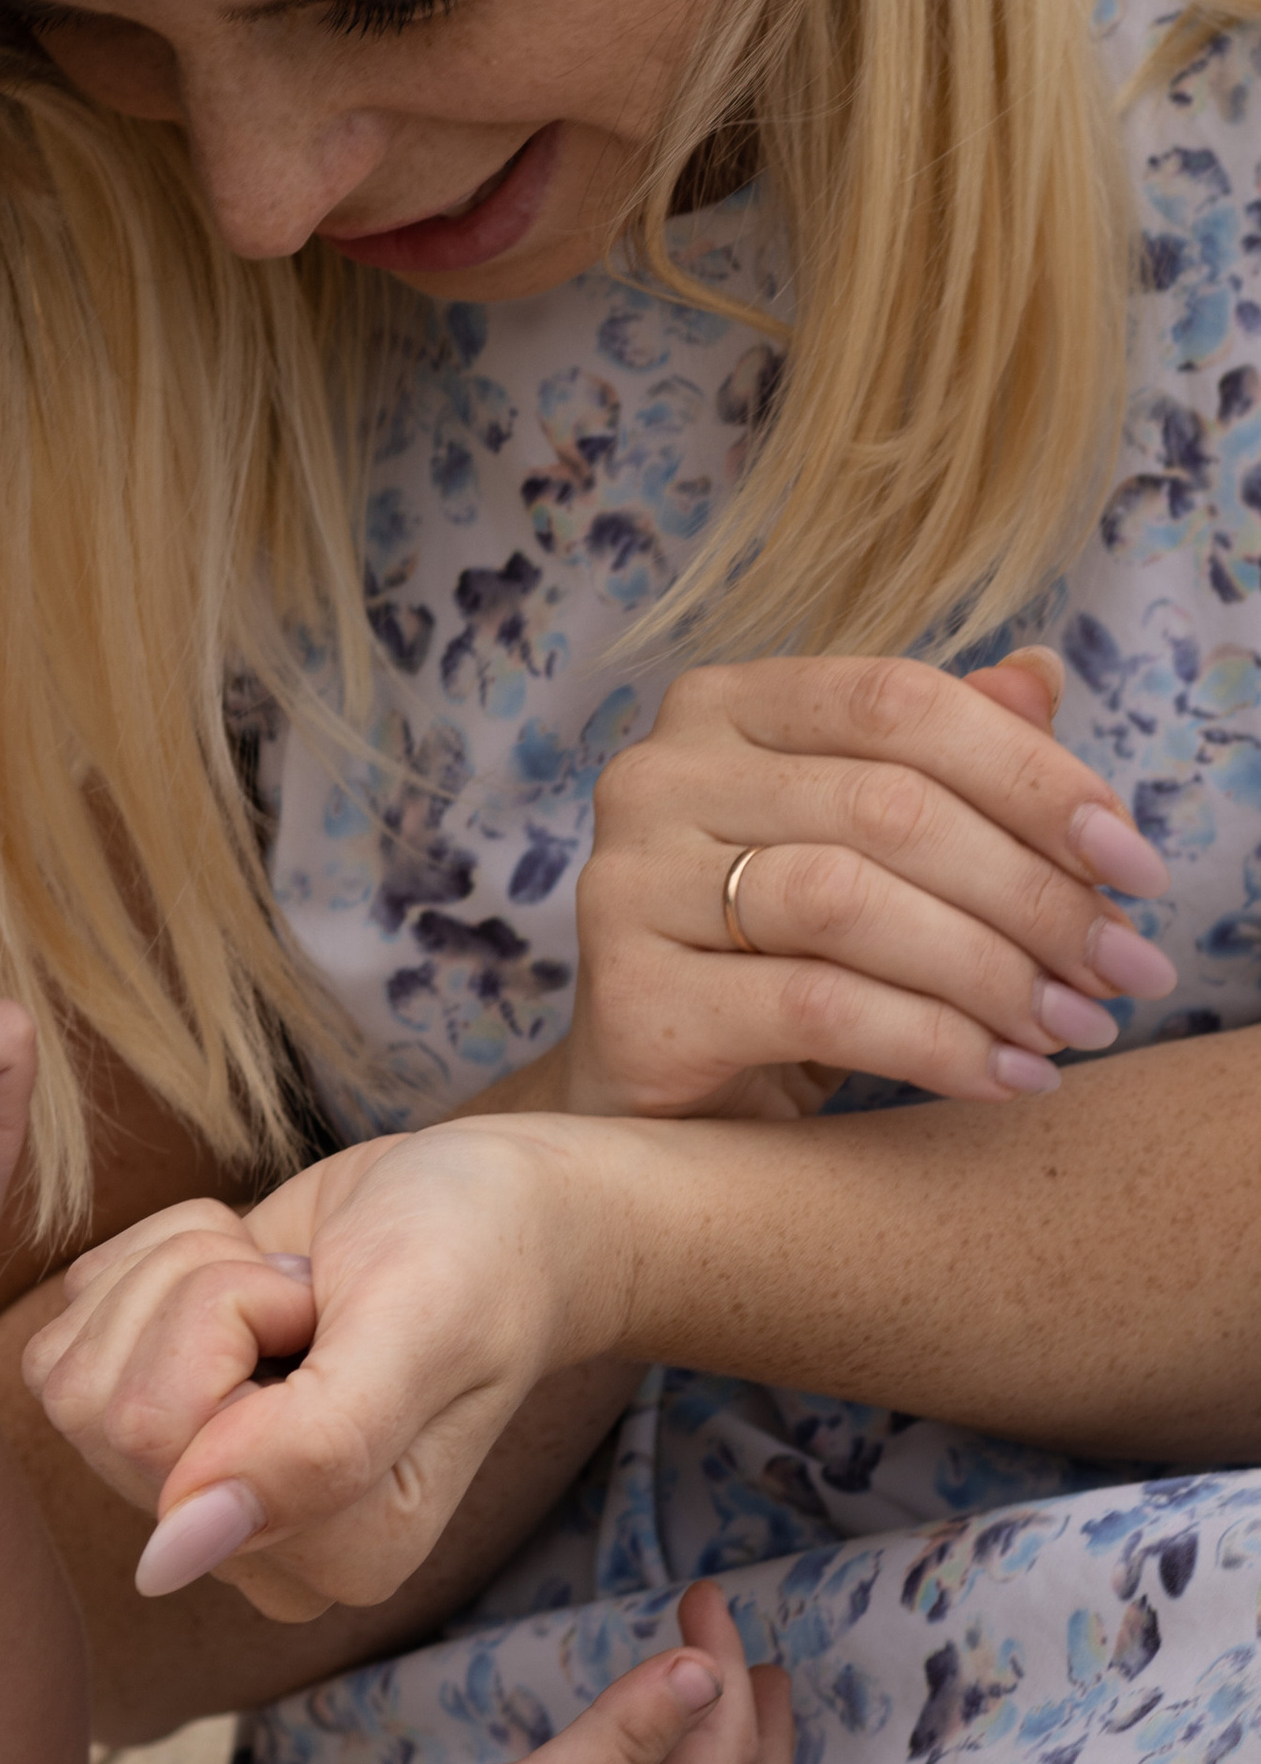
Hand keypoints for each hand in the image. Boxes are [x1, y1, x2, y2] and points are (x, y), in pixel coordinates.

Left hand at [24, 1119, 600, 1619]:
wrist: (479, 1202)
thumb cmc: (471, 1255)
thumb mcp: (413, 1329)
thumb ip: (312, 1450)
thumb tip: (163, 1561)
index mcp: (335, 1559)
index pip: (165, 1441)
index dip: (235, 1318)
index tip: (328, 1303)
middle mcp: (253, 1549)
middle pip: (107, 1409)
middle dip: (203, 1289)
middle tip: (305, 1287)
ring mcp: (194, 1492)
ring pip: (76, 1369)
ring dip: (178, 1272)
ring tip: (285, 1281)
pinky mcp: (153, 1417)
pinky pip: (67, 1334)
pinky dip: (150, 1261)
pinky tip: (243, 1270)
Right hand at [563, 644, 1174, 1122]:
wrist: (666, 1088)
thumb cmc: (778, 952)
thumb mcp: (863, 845)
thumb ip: (939, 755)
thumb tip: (1042, 675)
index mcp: (721, 706)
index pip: (894, 700)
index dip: (1030, 772)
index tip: (1135, 861)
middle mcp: (657, 774)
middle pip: (886, 805)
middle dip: (1034, 894)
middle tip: (1126, 968)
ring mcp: (627, 883)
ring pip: (847, 902)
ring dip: (992, 972)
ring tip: (1074, 1027)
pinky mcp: (632, 997)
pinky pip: (814, 1007)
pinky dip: (936, 1044)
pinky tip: (1006, 1077)